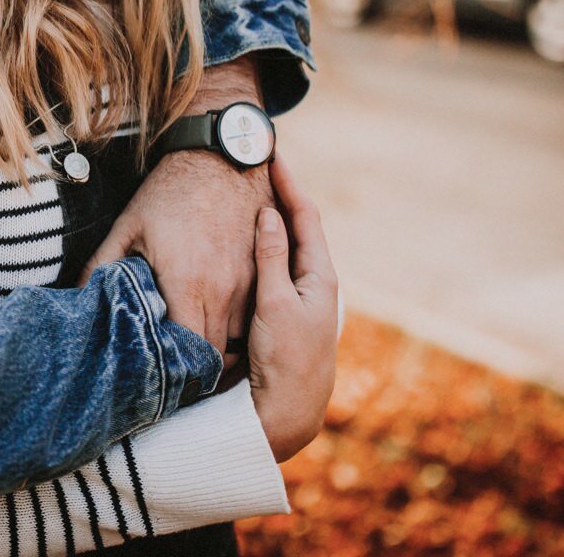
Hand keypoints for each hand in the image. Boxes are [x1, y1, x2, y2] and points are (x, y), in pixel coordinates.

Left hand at [79, 150, 272, 368]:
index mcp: (187, 282)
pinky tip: (219, 326)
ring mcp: (250, 282)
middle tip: (176, 375)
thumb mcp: (129, 227)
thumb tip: (74, 297)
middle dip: (197, 369)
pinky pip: (255, 316)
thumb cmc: (169, 193)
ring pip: (239, 339)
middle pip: (215, 354)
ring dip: (220, 349)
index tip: (161, 378)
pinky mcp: (265, 272)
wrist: (222, 156)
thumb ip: (101, 266)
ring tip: (197, 357)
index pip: (188, 353)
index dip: (176, 371)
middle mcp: (224, 289)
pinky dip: (239, 327)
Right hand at [247, 156, 337, 461]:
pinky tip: (244, 239)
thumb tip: (269, 215)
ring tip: (251, 191)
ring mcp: (299, 295)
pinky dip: (261, 244)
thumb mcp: (277, 302)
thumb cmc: (287, 357)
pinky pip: (273, 264)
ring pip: (284, 245)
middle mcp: (313, 281)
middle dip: (280, 195)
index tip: (273, 155)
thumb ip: (272, 258)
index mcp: (319, 275)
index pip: (306, 217)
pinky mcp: (283, 308)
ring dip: (270, 218)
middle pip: (297, 227)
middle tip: (261, 167)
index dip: (290, 185)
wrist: (290, 409)